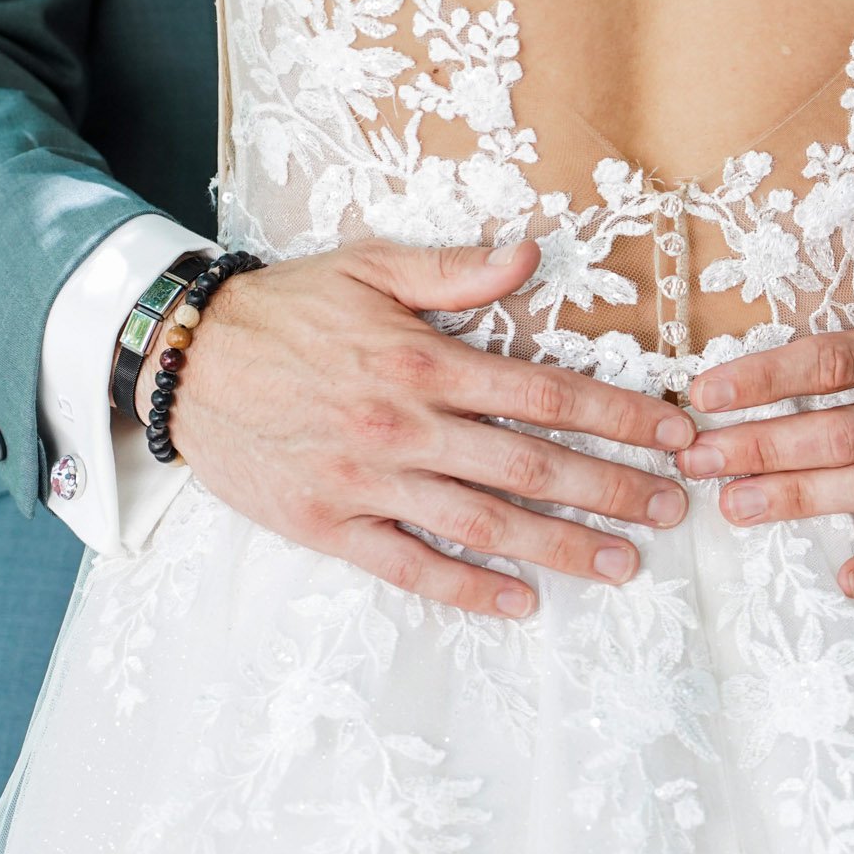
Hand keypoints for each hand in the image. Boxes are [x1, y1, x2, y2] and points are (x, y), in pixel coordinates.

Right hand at [159, 239, 697, 618]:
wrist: (181, 358)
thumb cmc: (282, 310)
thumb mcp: (368, 267)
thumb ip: (454, 269)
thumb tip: (531, 251)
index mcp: (423, 360)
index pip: (546, 392)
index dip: (619, 415)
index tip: (671, 434)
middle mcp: (406, 425)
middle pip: (532, 464)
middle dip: (612, 489)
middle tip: (672, 509)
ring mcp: (369, 481)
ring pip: (485, 521)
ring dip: (561, 546)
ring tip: (624, 565)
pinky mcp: (331, 524)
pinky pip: (410, 566)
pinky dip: (468, 588)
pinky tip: (521, 602)